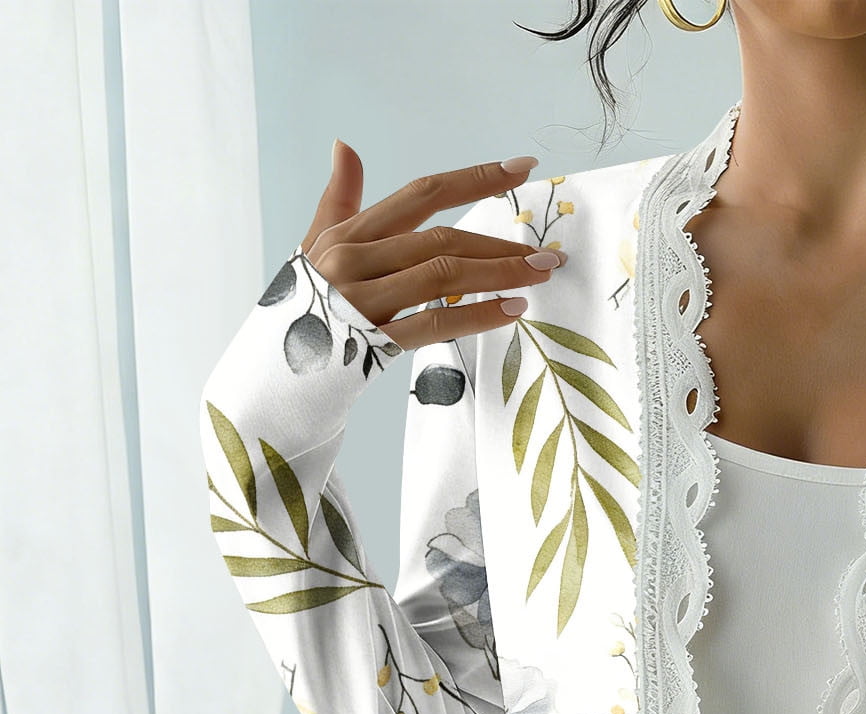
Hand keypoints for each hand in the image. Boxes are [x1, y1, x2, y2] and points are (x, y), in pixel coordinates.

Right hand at [299, 141, 565, 349]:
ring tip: (539, 276)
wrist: (273, 372)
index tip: (524, 168)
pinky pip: (434, 323)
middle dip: (501, 245)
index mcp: (349, 233)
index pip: (422, 193)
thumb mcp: (315, 248)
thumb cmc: (304, 306)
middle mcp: (354, 259)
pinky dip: (478, 316)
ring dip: (499, 275)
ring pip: (443, 277)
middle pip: (442, 240)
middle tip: (549, 255)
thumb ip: (338, 199)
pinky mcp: (372, 342)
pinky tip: (513, 310)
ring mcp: (362, 300)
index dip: (476, 178)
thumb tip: (344, 145)